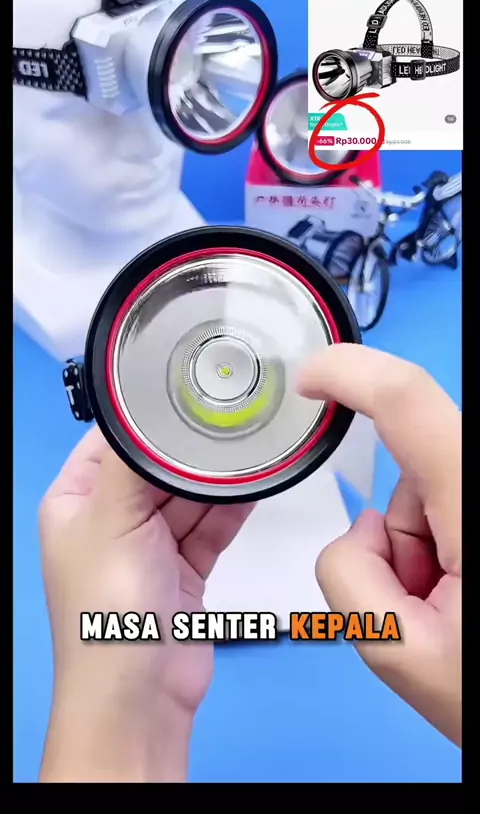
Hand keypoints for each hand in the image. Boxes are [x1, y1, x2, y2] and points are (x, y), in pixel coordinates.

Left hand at [38, 427, 253, 781]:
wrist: (140, 694)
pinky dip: (231, 509)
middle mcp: (111, 517)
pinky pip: (210, 527)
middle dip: (191, 450)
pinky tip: (254, 484)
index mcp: (77, 499)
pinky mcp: (184, 568)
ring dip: (216, 480)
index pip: (113, 440)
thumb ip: (133, 460)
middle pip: (158, 467)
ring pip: (189, 496)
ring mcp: (150, 544)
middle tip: (231, 418)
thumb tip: (149, 409)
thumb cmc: (107, 606)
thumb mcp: (112, 518)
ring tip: (249, 446)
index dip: (146, 416)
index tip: (187, 389)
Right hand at [298, 344, 460, 746]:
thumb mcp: (400, 652)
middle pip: (412, 469)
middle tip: (423, 604)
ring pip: (427, 495)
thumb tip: (364, 529)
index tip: (309, 380)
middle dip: (397, 533)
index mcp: (475, 507)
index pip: (408, 402)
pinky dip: (438, 552)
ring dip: (419, 550)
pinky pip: (446, 511)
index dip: (350, 373)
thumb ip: (347, 576)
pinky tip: (462, 599)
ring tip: (449, 611)